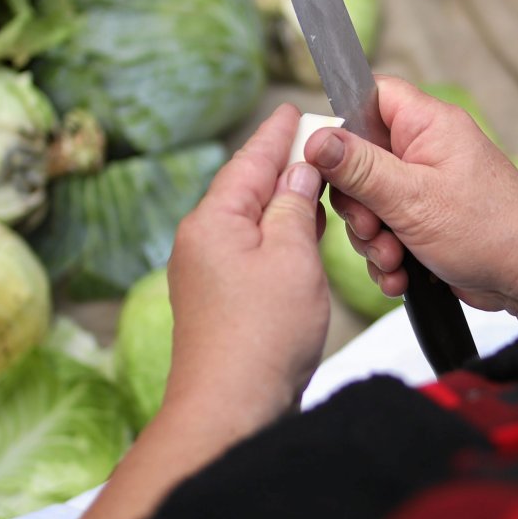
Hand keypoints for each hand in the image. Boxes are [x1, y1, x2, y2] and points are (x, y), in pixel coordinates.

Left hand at [165, 104, 328, 434]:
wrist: (230, 407)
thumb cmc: (261, 337)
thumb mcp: (292, 256)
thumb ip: (295, 205)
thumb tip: (299, 171)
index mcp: (214, 220)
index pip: (250, 160)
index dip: (277, 134)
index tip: (293, 111)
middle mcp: (200, 241)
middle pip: (246, 188)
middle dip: (283, 168)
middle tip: (318, 145)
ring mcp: (205, 272)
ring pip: (249, 222)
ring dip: (284, 206)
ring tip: (317, 190)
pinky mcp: (217, 300)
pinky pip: (249, 252)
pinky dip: (276, 239)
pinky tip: (300, 241)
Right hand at [305, 76, 517, 322]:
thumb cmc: (491, 231)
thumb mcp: (412, 197)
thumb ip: (360, 168)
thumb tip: (316, 138)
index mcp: (427, 125)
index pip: (369, 96)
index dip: (342, 123)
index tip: (326, 158)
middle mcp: (425, 150)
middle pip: (359, 159)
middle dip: (357, 204)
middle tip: (372, 226)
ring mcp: (426, 187)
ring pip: (369, 203)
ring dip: (372, 238)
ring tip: (394, 257)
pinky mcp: (426, 221)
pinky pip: (387, 231)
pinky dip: (388, 256)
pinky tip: (401, 274)